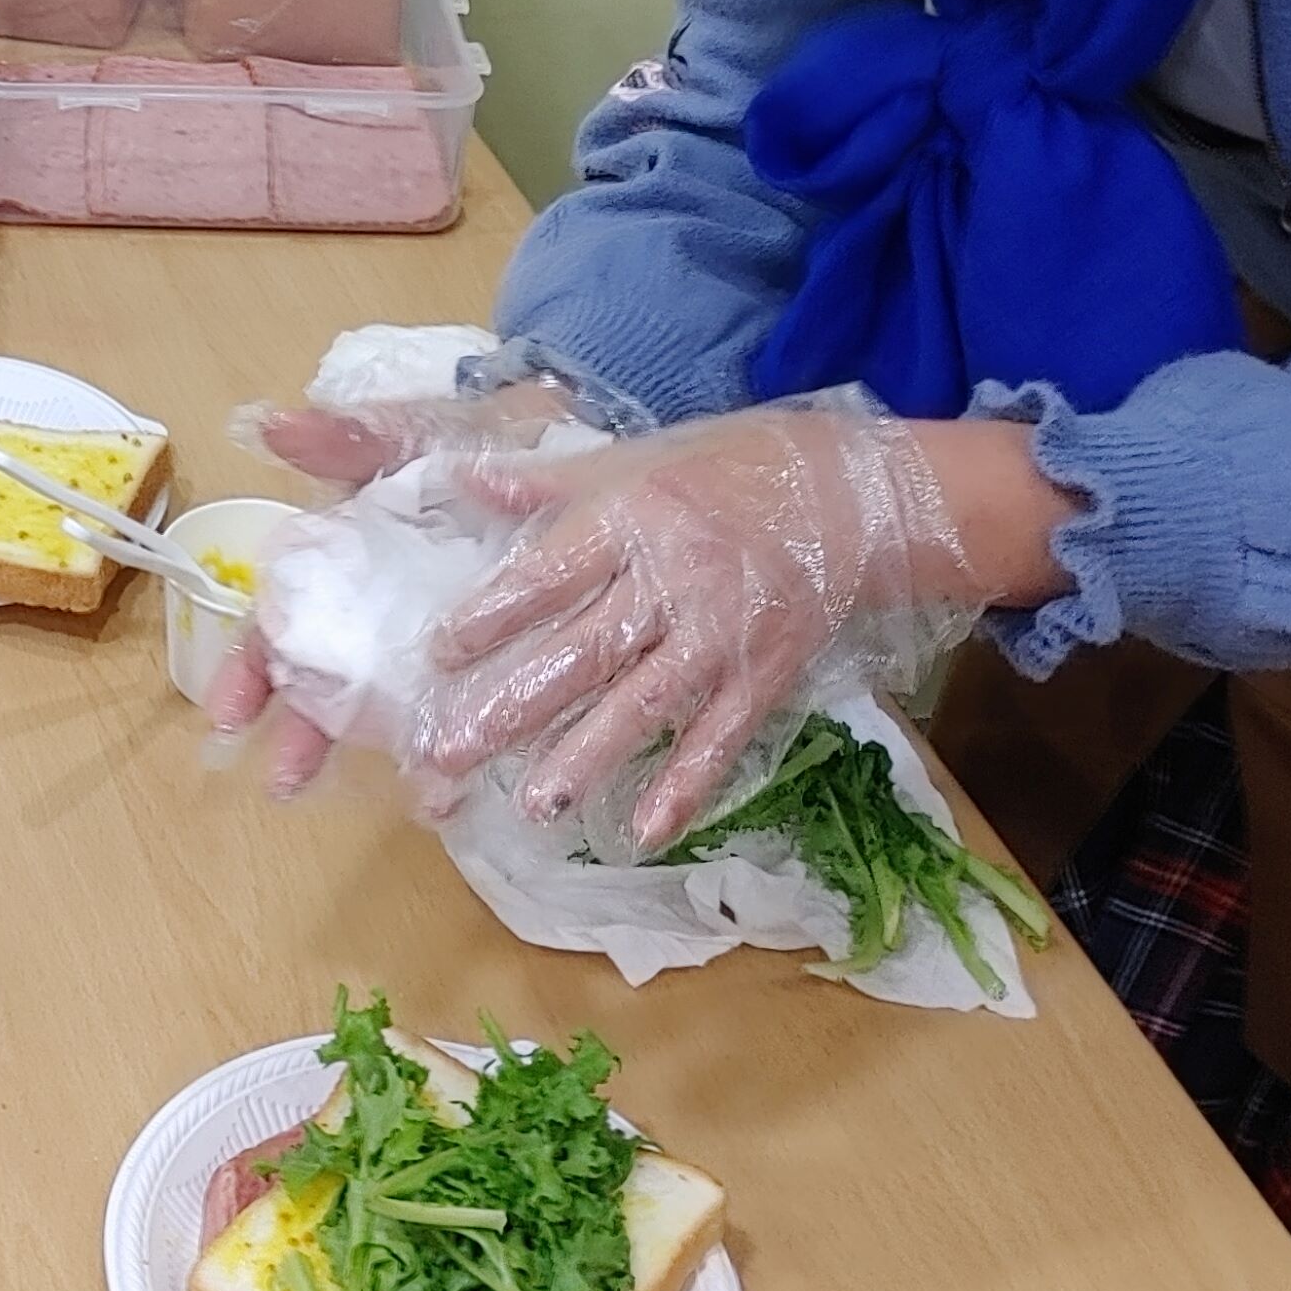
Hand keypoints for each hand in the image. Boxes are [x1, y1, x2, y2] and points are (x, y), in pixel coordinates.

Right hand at [205, 378, 585, 792]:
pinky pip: (471, 715)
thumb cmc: (483, 439)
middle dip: (300, 735)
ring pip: (392, 713)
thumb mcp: (416, 434)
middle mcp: (379, 615)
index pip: (278, 626)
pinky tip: (459, 793)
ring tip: (401, 793)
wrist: (579, 438)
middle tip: (285, 780)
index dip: (248, 669)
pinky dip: (458, 758)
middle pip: (322, 684)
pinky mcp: (501, 663)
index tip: (229, 714)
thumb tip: (264, 426)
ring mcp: (437, 647)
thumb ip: (347, 437)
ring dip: (387, 757)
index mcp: (344, 566)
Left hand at [411, 407, 968, 849]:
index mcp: (633, 519)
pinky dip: (685, 785)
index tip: (439, 657)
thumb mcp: (633, 460)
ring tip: (534, 806)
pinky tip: (644, 830)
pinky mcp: (764, 676)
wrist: (852, 495)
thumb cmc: (726, 470)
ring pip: (645, 703)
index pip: (550, 575)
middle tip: (451, 755)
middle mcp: (673, 581)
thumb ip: (547, 484)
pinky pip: (719, 738)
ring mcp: (720, 635)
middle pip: (584, 650)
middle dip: (515, 706)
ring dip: (588, 757)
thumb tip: (463, 481)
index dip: (493, 616)